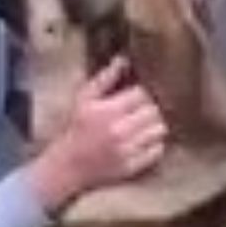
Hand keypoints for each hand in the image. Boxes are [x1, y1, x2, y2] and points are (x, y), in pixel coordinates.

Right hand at [30, 56, 167, 211]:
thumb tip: (123, 59)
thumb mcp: (83, 99)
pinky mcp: (131, 166)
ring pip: (159, 130)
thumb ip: (105, 79)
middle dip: (148, 109)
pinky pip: (157, 151)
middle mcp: (119, 130)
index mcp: (108, 110)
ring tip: (142, 127)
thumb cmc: (75, 128)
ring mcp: (127, 150)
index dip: (139, 94)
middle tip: (138, 113)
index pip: (141, 94)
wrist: (67, 165)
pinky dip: (153, 145)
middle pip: (153, 111)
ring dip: (153, 126)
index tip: (133, 98)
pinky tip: (142, 142)